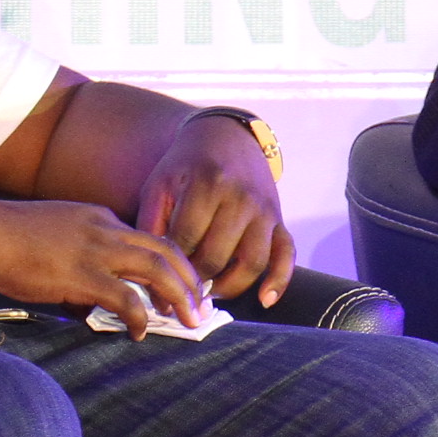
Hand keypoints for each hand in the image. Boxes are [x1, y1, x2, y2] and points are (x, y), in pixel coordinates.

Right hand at [0, 198, 210, 339]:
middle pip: (165, 251)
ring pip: (156, 270)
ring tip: (188, 320)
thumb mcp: (54, 236)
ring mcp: (94, 250)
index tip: (182, 287)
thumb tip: (88, 300)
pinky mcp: (80, 274)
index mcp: (99, 218)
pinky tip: (139, 332)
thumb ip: (78, 259)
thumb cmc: (6, 240)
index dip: (172, 265)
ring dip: (178, 297)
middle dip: (190, 280)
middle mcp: (104, 229)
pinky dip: (140, 317)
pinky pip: (125, 298)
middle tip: (200, 306)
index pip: (148, 239)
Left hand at [138, 115, 297, 307]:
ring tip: (209, 292)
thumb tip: (151, 276)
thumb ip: (151, 225)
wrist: (225, 136)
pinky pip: (286, 254)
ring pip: (252, 262)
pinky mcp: (279, 218)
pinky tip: (265, 300)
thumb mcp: (160, 185)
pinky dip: (279, 280)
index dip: (169, 267)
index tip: (158, 283)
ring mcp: (264, 210)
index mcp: (207, 186)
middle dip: (195, 280)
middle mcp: (240, 198)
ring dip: (229, 286)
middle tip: (181, 290)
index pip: (185, 240)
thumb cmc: (185, 166)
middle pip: (216, 256)